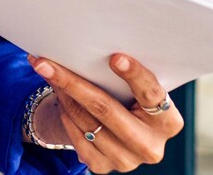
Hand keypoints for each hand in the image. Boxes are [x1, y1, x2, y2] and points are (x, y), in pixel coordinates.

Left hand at [27, 53, 184, 171]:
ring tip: (47, 72)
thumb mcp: (135, 92)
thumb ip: (124, 78)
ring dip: (63, 95)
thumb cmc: (128, 100)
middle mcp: (150, 146)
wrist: (116, 132)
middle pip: (106, 108)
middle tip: (44, 63)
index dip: (134, 76)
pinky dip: (64, 114)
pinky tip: (60, 98)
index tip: (115, 57)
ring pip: (85, 121)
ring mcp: (127, 161)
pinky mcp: (102, 167)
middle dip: (72, 82)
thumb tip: (85, 49)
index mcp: (168, 122)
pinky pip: (75, 136)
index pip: (152, 95)